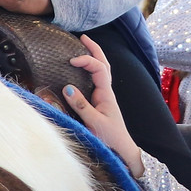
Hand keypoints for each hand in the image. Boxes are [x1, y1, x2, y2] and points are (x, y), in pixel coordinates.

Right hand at [61, 35, 140, 173]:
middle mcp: (106, 93)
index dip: (87, 59)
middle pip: (103, 65)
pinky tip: (81, 71)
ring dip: (93, 58)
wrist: (123, 153)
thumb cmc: (111, 140)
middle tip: (82, 37)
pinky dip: (89, 72)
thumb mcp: (95, 123)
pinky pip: (94, 83)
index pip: (99, 68)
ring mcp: (103, 98)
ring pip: (101, 72)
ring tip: (82, 47)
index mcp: (107, 94)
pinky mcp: (98, 105)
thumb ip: (81, 106)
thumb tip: (67, 87)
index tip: (71, 60)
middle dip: (94, 49)